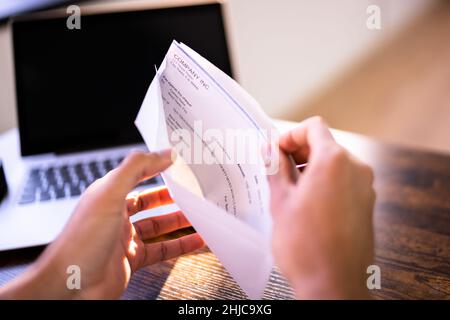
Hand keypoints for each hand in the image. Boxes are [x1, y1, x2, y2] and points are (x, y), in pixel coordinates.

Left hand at [0, 150, 203, 298]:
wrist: (70, 286)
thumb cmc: (81, 242)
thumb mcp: (109, 194)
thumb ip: (135, 169)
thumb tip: (162, 153)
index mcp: (108, 195)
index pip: (136, 174)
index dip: (156, 166)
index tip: (177, 162)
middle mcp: (116, 215)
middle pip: (149, 201)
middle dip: (171, 196)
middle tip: (190, 191)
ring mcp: (125, 238)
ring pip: (158, 226)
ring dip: (179, 220)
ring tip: (199, 215)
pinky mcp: (132, 259)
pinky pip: (161, 249)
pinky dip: (180, 245)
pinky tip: (194, 242)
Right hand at [267, 117, 374, 298]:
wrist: (333, 285)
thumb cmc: (305, 247)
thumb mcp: (280, 202)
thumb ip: (275, 169)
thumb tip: (268, 150)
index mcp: (334, 161)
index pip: (313, 127)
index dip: (290, 135)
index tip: (275, 151)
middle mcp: (355, 169)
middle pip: (324, 144)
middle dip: (298, 152)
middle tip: (276, 170)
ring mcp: (364, 187)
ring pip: (334, 163)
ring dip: (310, 168)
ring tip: (289, 190)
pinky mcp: (366, 204)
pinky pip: (343, 180)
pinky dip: (324, 182)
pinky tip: (306, 203)